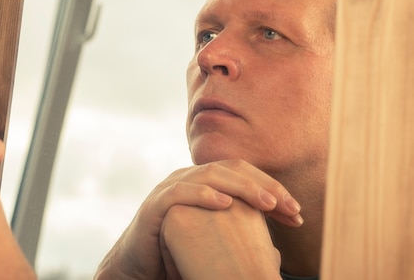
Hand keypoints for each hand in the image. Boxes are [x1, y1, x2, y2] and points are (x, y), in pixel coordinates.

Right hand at [94, 159, 300, 279]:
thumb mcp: (214, 242)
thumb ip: (238, 235)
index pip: (245, 175)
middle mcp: (190, 179)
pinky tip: (225, 203)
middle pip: (232, 169)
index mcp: (206, 184)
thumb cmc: (179, 255)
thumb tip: (279, 251)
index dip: (273, 188)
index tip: (297, 214)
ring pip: (210, 175)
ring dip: (242, 187)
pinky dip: (203, 195)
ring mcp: (171, 188)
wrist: (140, 268)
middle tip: (291, 206)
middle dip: (265, 186)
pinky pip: (180, 193)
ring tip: (267, 202)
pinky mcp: (155, 205)